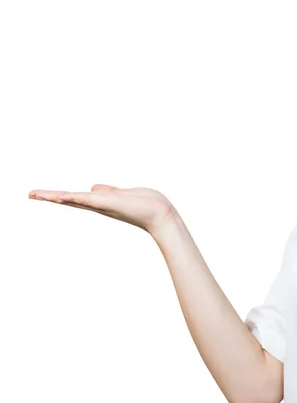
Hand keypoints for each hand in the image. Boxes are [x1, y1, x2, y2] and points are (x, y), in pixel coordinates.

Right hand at [28, 184, 176, 234]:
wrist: (161, 215)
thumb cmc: (147, 205)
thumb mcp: (124, 194)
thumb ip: (108, 191)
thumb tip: (93, 188)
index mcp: (102, 202)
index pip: (76, 197)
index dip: (60, 196)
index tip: (41, 194)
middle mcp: (100, 205)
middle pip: (70, 200)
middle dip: (50, 197)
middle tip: (30, 194)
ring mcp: (103, 205)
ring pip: (75, 199)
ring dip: (55, 196)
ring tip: (36, 194)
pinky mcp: (109, 203)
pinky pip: (88, 199)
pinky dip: (74, 197)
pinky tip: (60, 196)